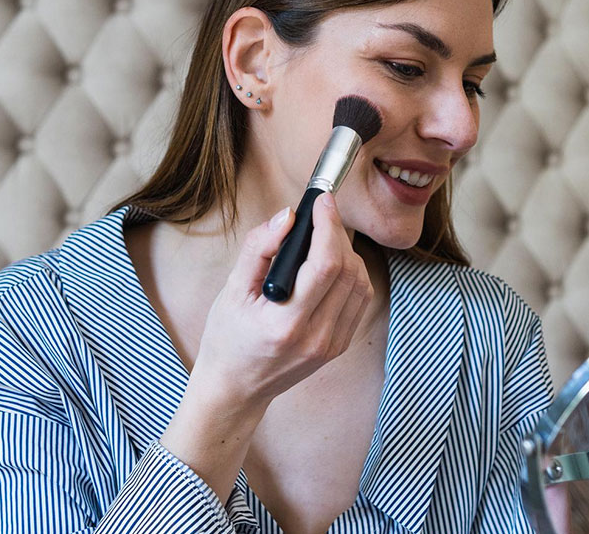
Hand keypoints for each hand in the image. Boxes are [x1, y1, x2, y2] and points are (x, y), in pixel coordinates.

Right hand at [190, 191, 374, 412]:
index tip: (322, 202)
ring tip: (322, 240)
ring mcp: (332, 344)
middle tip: (320, 216)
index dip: (328, 226)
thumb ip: (258, 249)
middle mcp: (316, 337)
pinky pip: (360, 299)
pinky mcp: (340, 345)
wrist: (236, 387)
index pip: (324, 265)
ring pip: (360, 283)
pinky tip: (330, 266)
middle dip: (337, 233)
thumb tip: (287, 216)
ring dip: (347, 252)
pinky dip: (351, 274)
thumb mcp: (231, 290)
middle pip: (347, 270)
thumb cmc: (228, 339)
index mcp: (285, 324)